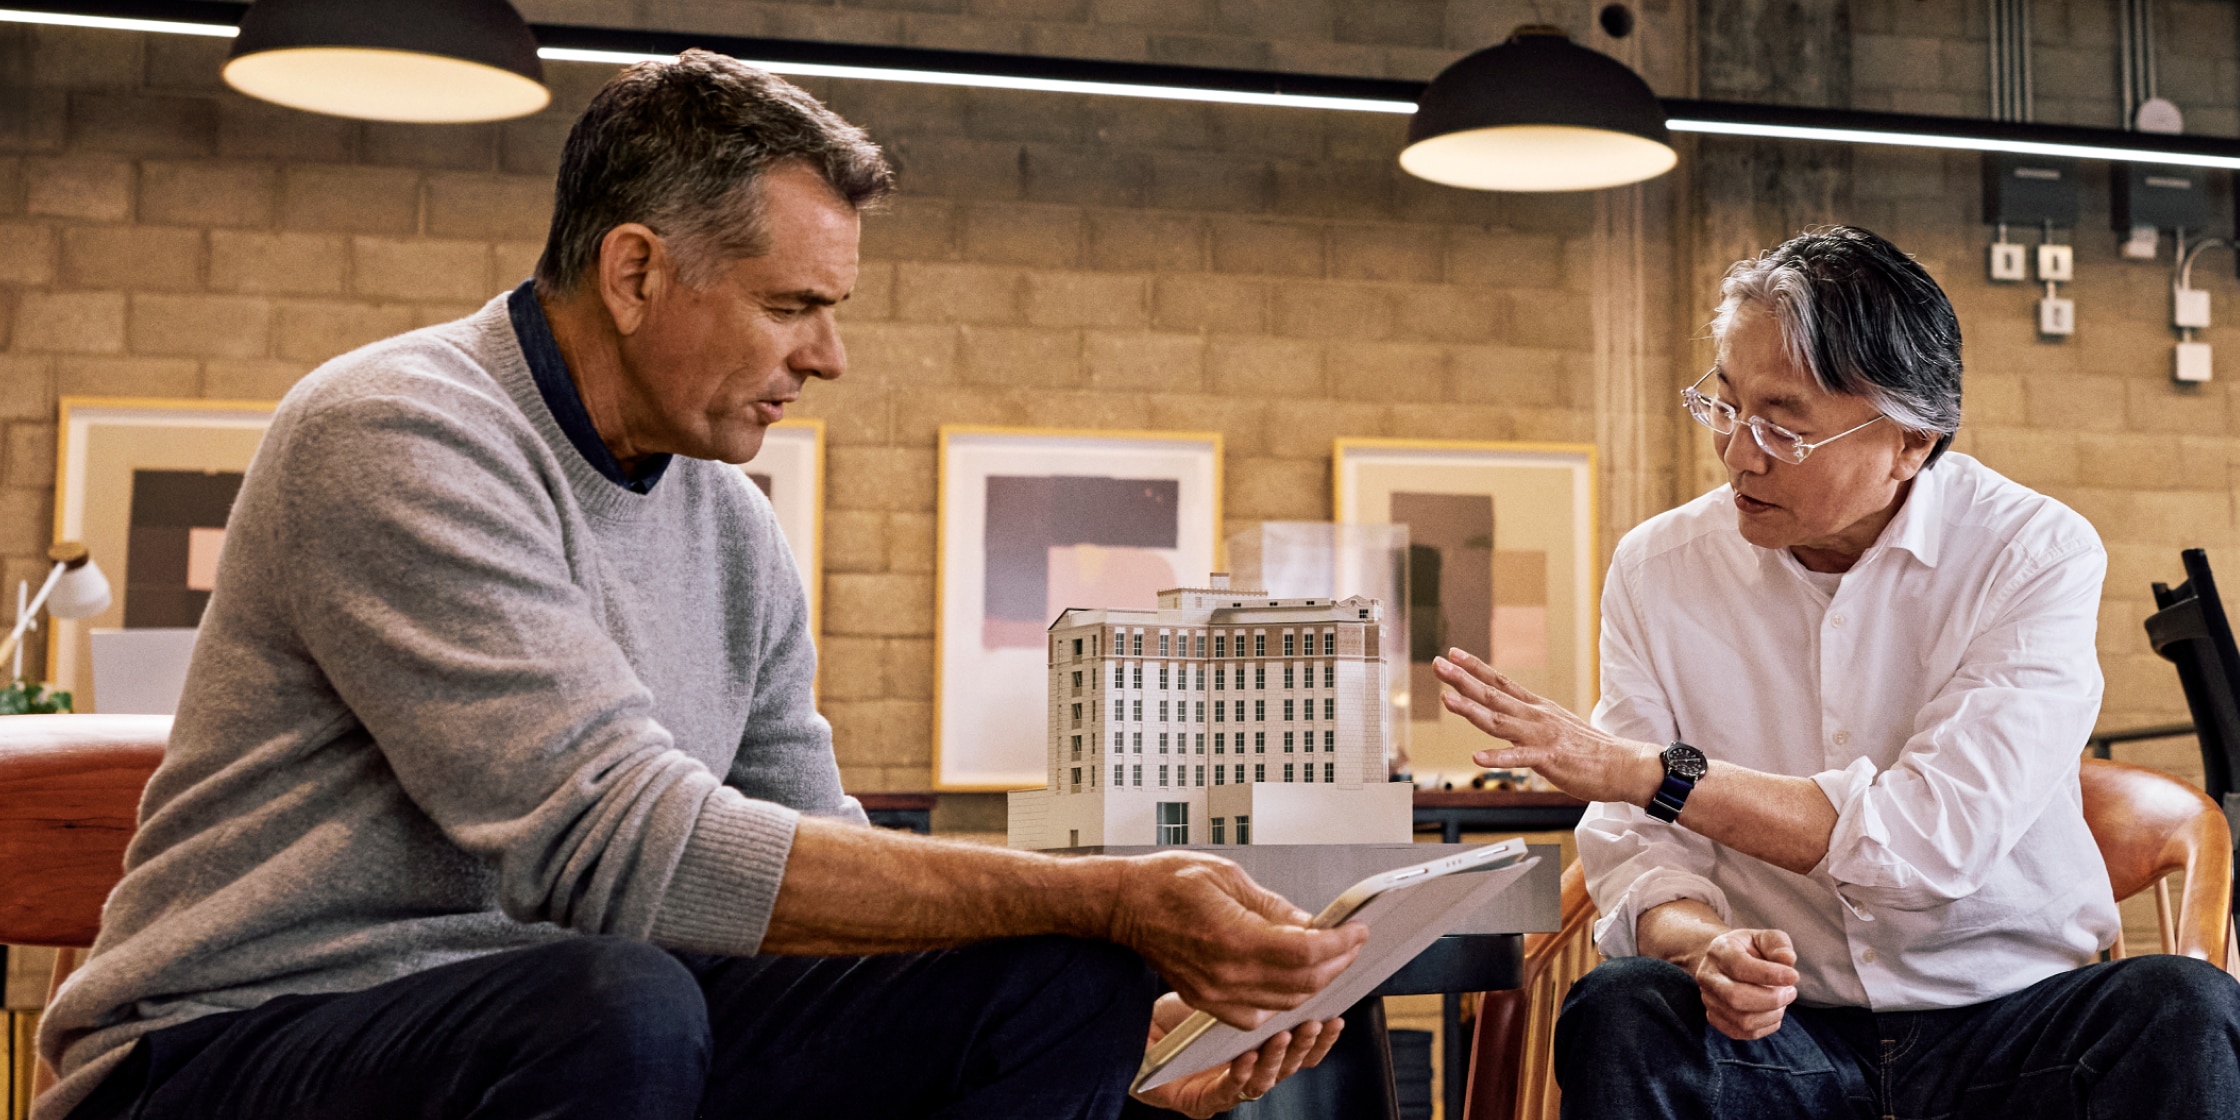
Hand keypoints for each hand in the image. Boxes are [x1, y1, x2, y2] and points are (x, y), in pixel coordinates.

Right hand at [1105, 851, 1368, 1028]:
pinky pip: (1257, 1014)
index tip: (1357, 931)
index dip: (1340, 944)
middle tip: (1351, 943)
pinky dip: (1282, 1001)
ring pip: (1285, 1003)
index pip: (1306, 953)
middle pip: (1302, 983)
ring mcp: (1215, 993)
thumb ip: (1274, 907)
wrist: (1124, 905)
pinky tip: (1292, 981)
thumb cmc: (1167, 883)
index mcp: (1233, 937)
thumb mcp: (1229, 877)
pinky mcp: (1207, 1001)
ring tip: (1329, 960)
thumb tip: (1310, 925)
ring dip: (1315, 984)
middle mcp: (1226, 973)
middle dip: (1336, 964)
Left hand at [1131, 993, 1344, 1117]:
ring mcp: (1227, 1088)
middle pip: (1291, 1065)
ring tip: (1287, 1035)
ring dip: (1280, 1059)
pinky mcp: (1202, 1101)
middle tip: (1319, 1022)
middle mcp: (1249, 1070)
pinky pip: (1228, 1092)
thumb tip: (1298, 947)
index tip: (1336, 1015)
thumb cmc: (1179, 1014)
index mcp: (1260, 1046)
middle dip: (1307, 1044)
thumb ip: (1261, 975)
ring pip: (1265, 1082)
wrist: (1136, 1031)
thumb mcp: (1226, 988)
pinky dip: (1242, 1075)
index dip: (1322, 1035)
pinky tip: (1247, 1056)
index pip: (1301, 1046)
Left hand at [1433, 648, 1661, 804]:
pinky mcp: (1550, 760)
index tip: (1453, 654)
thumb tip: (1510, 717)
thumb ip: (1531, 721)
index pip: (1501, 682)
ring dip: (1471, 710)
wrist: (1624, 765)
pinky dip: (1498, 757)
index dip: (1475, 668)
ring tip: (1446, 699)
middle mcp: (1536, 717)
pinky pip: (1519, 759)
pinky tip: (1476, 757)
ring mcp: (1542, 737)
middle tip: (1438, 664)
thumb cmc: (1590, 749)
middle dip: (1462, 679)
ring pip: (1499, 721)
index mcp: (1537, 708)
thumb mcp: (1557, 726)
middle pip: (1492, 695)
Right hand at [1695, 928, 1798, 1039]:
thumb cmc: (1750, 949)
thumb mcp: (1765, 938)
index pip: (1739, 966)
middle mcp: (1708, 976)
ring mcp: (1709, 1000)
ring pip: (1741, 1020)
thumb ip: (1778, 945)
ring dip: (1771, 1014)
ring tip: (1783, 1001)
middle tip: (1791, 992)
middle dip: (1772, 999)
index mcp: (1719, 951)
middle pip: (1736, 997)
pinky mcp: (1715, 1018)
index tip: (1794, 976)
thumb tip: (1787, 960)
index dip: (1769, 974)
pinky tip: (1774, 1013)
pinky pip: (1742, 1032)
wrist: (1726, 962)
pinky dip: (1765, 1027)